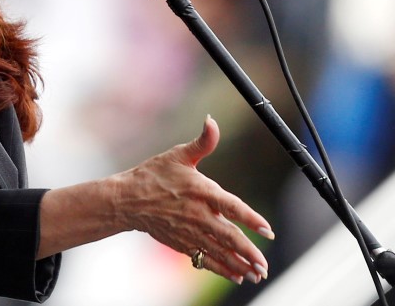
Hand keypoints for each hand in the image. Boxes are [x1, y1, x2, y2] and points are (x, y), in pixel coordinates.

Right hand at [113, 115, 273, 283]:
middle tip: (264, 265)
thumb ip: (202, 142)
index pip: (230, 206)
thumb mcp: (178, 155)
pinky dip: (222, 268)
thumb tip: (211, 120)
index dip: (250, 218)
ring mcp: (190, 231)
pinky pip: (205, 259)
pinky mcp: (182, 243)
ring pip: (219, 251)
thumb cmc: (153, 174)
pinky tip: (236, 274)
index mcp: (200, 191)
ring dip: (239, 264)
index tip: (267, 229)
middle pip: (228, 236)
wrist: (127, 199)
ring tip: (257, 274)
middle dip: (248, 252)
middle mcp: (197, 214)